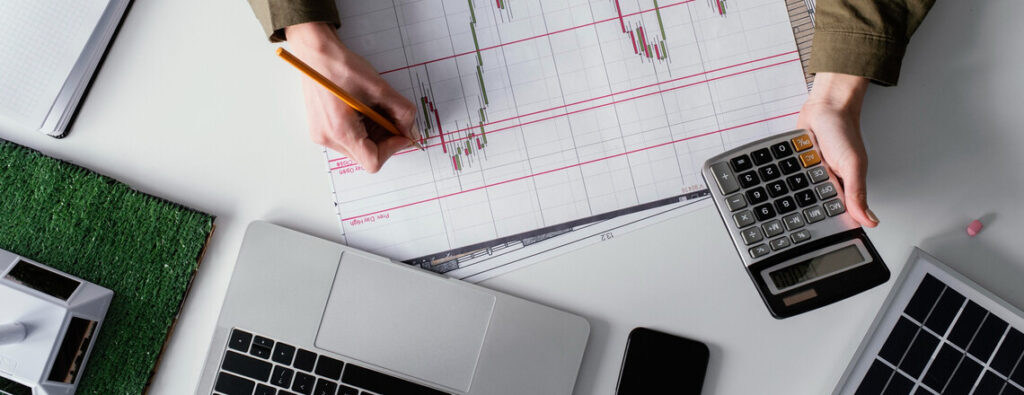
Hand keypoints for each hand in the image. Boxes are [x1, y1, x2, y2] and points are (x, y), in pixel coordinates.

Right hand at [284, 22, 418, 172]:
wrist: (316, 53)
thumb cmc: (341, 66)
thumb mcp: (379, 88)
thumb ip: (401, 112)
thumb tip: (410, 129)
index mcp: (341, 131)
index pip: (373, 161)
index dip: (392, 148)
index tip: (400, 132)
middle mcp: (327, 138)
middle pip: (365, 156)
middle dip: (383, 139)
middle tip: (389, 116)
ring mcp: (321, 134)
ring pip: (357, 149)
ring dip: (372, 134)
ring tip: (372, 109)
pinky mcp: (320, 129)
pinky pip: (347, 139)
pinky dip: (360, 129)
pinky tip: (361, 109)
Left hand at [796, 72, 878, 227]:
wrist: (824, 107)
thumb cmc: (844, 132)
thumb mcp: (853, 165)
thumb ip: (858, 193)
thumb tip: (870, 221)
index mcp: (844, 189)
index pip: (834, 215)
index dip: (824, 226)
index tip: (811, 235)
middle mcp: (826, 184)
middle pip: (811, 208)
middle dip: (801, 211)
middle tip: (792, 217)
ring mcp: (809, 175)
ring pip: (795, 195)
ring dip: (788, 196)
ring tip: (781, 201)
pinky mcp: (796, 165)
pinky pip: (786, 178)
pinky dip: (781, 180)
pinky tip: (776, 184)